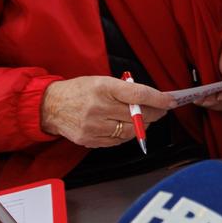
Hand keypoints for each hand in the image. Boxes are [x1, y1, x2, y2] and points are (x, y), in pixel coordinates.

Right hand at [40, 76, 173, 147]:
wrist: (51, 106)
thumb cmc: (79, 91)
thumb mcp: (101, 81)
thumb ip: (124, 90)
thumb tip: (150, 99)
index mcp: (103, 87)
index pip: (138, 95)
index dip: (158, 99)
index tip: (170, 101)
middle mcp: (98, 107)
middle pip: (137, 115)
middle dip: (154, 113)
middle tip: (161, 110)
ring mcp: (94, 126)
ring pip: (130, 131)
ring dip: (142, 125)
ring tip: (144, 119)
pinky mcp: (90, 140)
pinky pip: (117, 141)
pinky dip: (127, 134)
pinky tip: (127, 127)